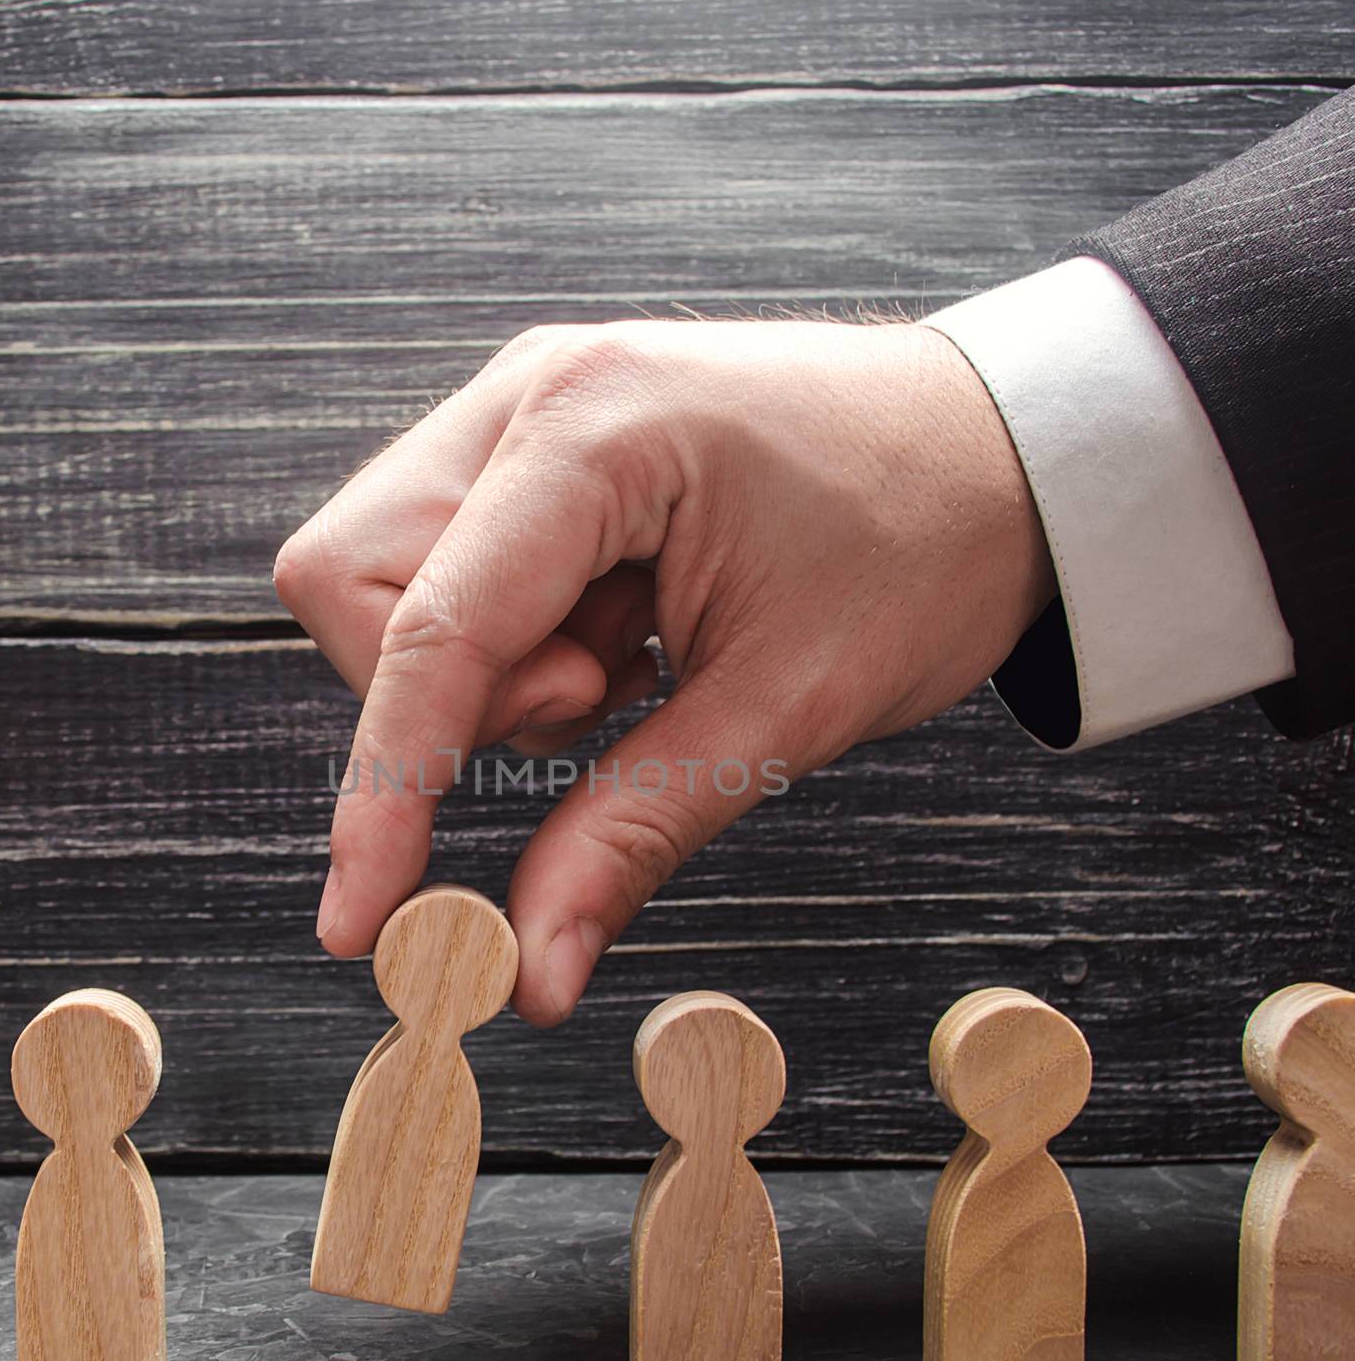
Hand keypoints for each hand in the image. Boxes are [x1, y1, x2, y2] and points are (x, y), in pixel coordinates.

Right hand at [276, 319, 1054, 1024]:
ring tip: (630, 659)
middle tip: (599, 705)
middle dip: (444, 696)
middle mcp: (532, 391)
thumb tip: (530, 969)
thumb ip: (634, 833)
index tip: (362, 919)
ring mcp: (528, 402)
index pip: (429, 629)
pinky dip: (510, 636)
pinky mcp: (541, 438)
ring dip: (484, 666)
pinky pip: (450, 564)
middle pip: (353, 579)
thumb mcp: (784, 709)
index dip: (384, 788)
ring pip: (384, 575)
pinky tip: (621, 629)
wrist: (1006, 450)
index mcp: (596, 429)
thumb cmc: (924, 547)